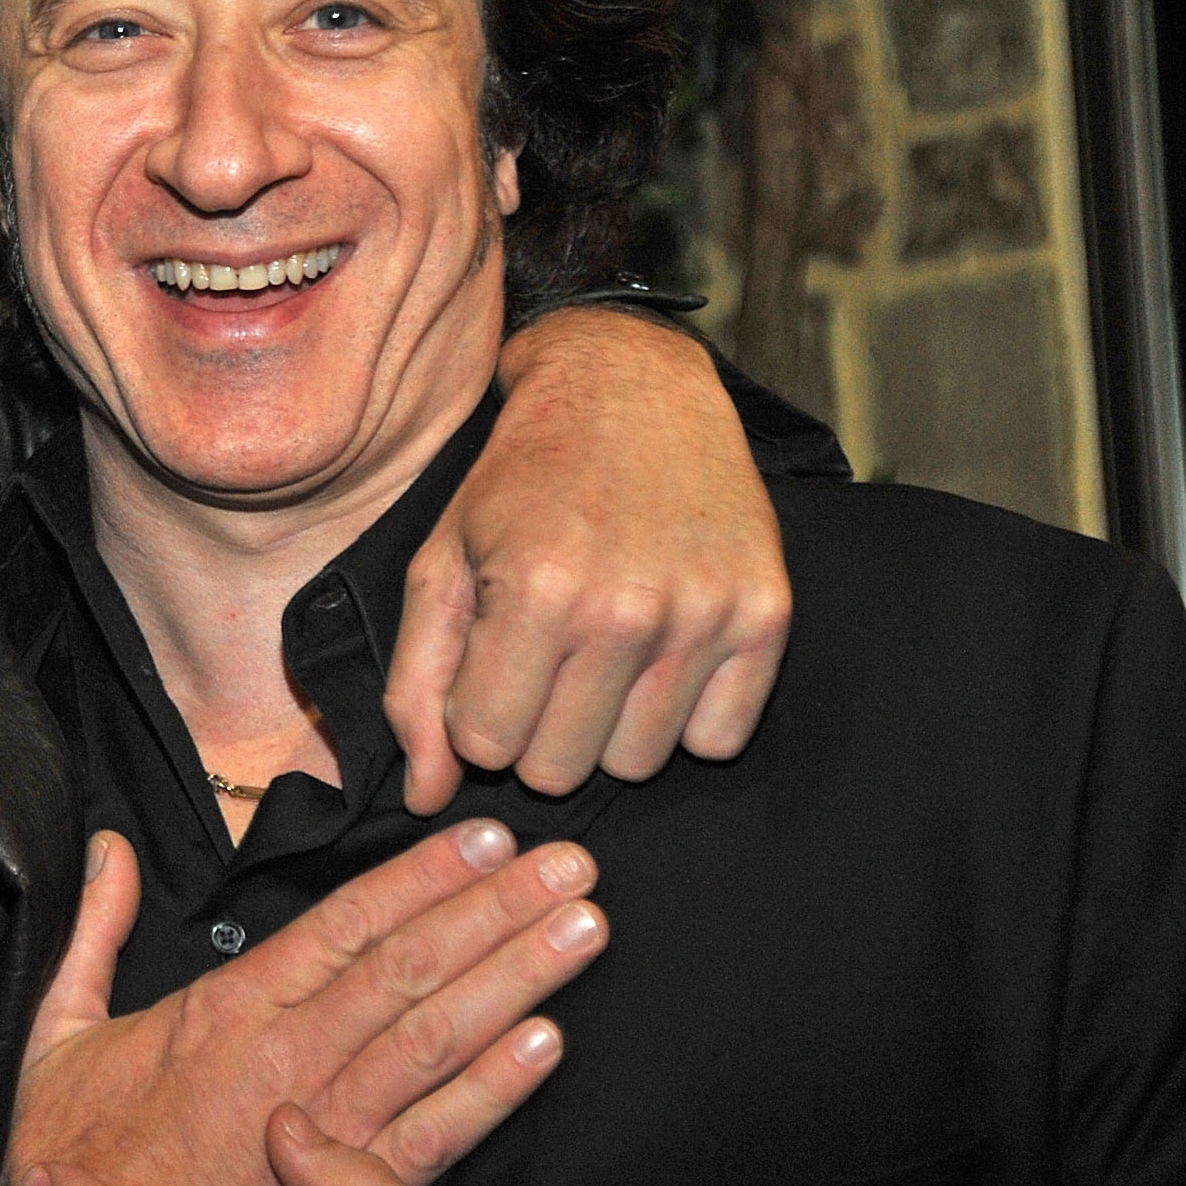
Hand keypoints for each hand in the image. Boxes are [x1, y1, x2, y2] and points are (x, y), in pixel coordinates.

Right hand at [8, 823, 600, 1185]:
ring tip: (582, 930)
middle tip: (571, 867)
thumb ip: (95, 931)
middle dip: (496, 910)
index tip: (487, 837)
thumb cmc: (66, 1159)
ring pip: (434, 1038)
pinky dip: (493, 1090)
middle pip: (409, 966)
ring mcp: (318, 1131)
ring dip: (516, 977)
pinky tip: (548, 1044)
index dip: (423, 875)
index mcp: (225, 1008)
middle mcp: (282, 1057)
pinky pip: (431, 1139)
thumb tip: (109, 851)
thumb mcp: (60, 1031)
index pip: (346, 922)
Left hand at [391, 306, 790, 809]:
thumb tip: (426, 797)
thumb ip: (417, 687)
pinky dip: (684, 716)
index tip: (491, 662)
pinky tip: (660, 654)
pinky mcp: (767, 615)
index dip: (475, 712)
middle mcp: (628, 608)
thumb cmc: (522, 481)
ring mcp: (706, 613)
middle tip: (544, 659)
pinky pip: (716, 741)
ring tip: (600, 652)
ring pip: (636, 765)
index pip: (485, 745)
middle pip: (559, 769)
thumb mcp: (442, 563)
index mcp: (538, 591)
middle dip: (534, 728)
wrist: (629, 389)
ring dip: (607, 727)